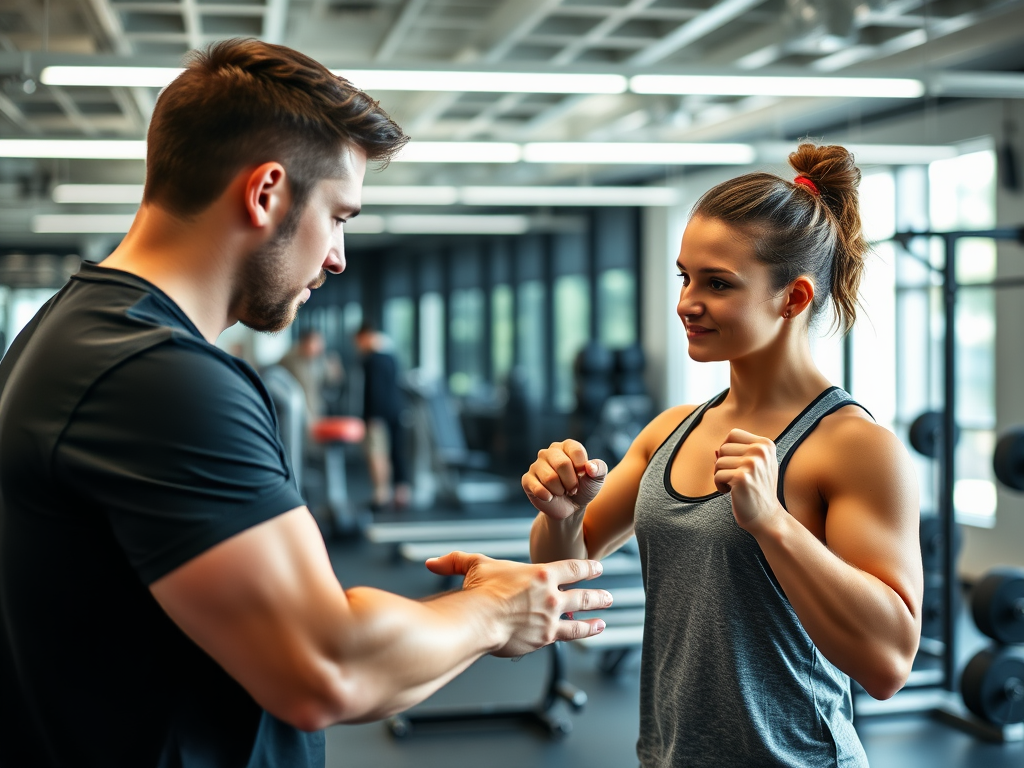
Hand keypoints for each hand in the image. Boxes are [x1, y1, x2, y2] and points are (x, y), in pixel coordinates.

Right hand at [425, 552, 610, 656]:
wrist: (479, 620)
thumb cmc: (478, 593)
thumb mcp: (473, 567)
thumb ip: (457, 561)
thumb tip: (433, 562)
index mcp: (541, 573)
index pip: (572, 568)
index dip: (587, 567)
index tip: (597, 568)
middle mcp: (551, 595)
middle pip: (583, 593)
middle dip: (598, 595)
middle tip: (609, 595)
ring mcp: (551, 618)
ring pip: (582, 616)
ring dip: (595, 615)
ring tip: (604, 617)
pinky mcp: (545, 638)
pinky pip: (570, 635)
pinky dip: (583, 632)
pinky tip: (590, 631)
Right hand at [521, 440, 607, 520]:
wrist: (571, 508)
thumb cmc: (584, 488)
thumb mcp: (597, 479)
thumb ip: (599, 469)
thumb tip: (589, 467)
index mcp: (566, 446)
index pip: (575, 450)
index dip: (582, 468)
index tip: (582, 476)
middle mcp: (548, 452)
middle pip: (562, 464)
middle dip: (571, 482)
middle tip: (572, 488)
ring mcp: (536, 465)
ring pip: (550, 478)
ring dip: (560, 491)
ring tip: (561, 491)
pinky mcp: (527, 480)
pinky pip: (537, 488)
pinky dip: (548, 497)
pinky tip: (550, 497)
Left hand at [714, 428, 783, 535]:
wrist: (767, 517)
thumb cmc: (758, 490)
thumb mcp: (754, 466)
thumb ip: (738, 453)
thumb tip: (715, 451)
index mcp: (766, 444)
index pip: (733, 434)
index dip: (728, 450)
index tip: (736, 465)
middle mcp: (761, 451)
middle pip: (723, 448)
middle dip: (724, 464)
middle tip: (737, 478)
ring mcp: (752, 463)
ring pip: (718, 462)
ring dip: (721, 476)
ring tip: (736, 486)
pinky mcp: (741, 477)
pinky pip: (717, 476)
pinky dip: (720, 486)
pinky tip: (732, 493)